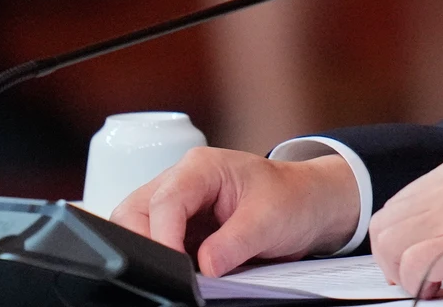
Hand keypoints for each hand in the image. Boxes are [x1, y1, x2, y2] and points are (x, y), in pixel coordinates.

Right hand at [111, 147, 358, 276]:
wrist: (308, 205)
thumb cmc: (292, 199)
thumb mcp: (270, 220)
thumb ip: (235, 242)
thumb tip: (204, 266)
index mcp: (201, 167)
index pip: (165, 201)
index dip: (164, 237)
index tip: (176, 267)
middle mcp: (180, 181)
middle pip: (134, 213)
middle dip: (146, 244)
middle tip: (171, 274)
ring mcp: (176, 206)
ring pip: (136, 228)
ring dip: (151, 252)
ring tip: (180, 273)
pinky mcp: (178, 229)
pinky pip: (154, 244)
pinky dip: (161, 260)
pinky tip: (181, 271)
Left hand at [368, 156, 442, 289]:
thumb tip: (432, 241)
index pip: (398, 206)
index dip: (401, 241)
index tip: (419, 263)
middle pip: (385, 225)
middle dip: (395, 259)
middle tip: (424, 280)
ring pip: (389, 245)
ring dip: (404, 273)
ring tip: (436, 285)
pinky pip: (411, 267)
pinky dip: (419, 286)